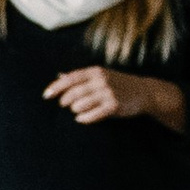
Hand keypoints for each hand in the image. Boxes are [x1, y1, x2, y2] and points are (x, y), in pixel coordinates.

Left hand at [45, 64, 184, 130]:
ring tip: (77, 111)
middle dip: (65, 101)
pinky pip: (92, 115)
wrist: (144, 92)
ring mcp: (108, 93)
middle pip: (73, 93)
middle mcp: (101, 80)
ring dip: (75, 110)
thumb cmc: (118, 84)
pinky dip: (83, 118)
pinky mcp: (114, 106)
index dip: (56, 87)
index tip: (45, 96)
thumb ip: (81, 77)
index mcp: (95, 71)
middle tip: (64, 106)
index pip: (70, 78)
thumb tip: (59, 76)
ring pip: (80, 104)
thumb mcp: (101, 75)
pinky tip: (81, 119)